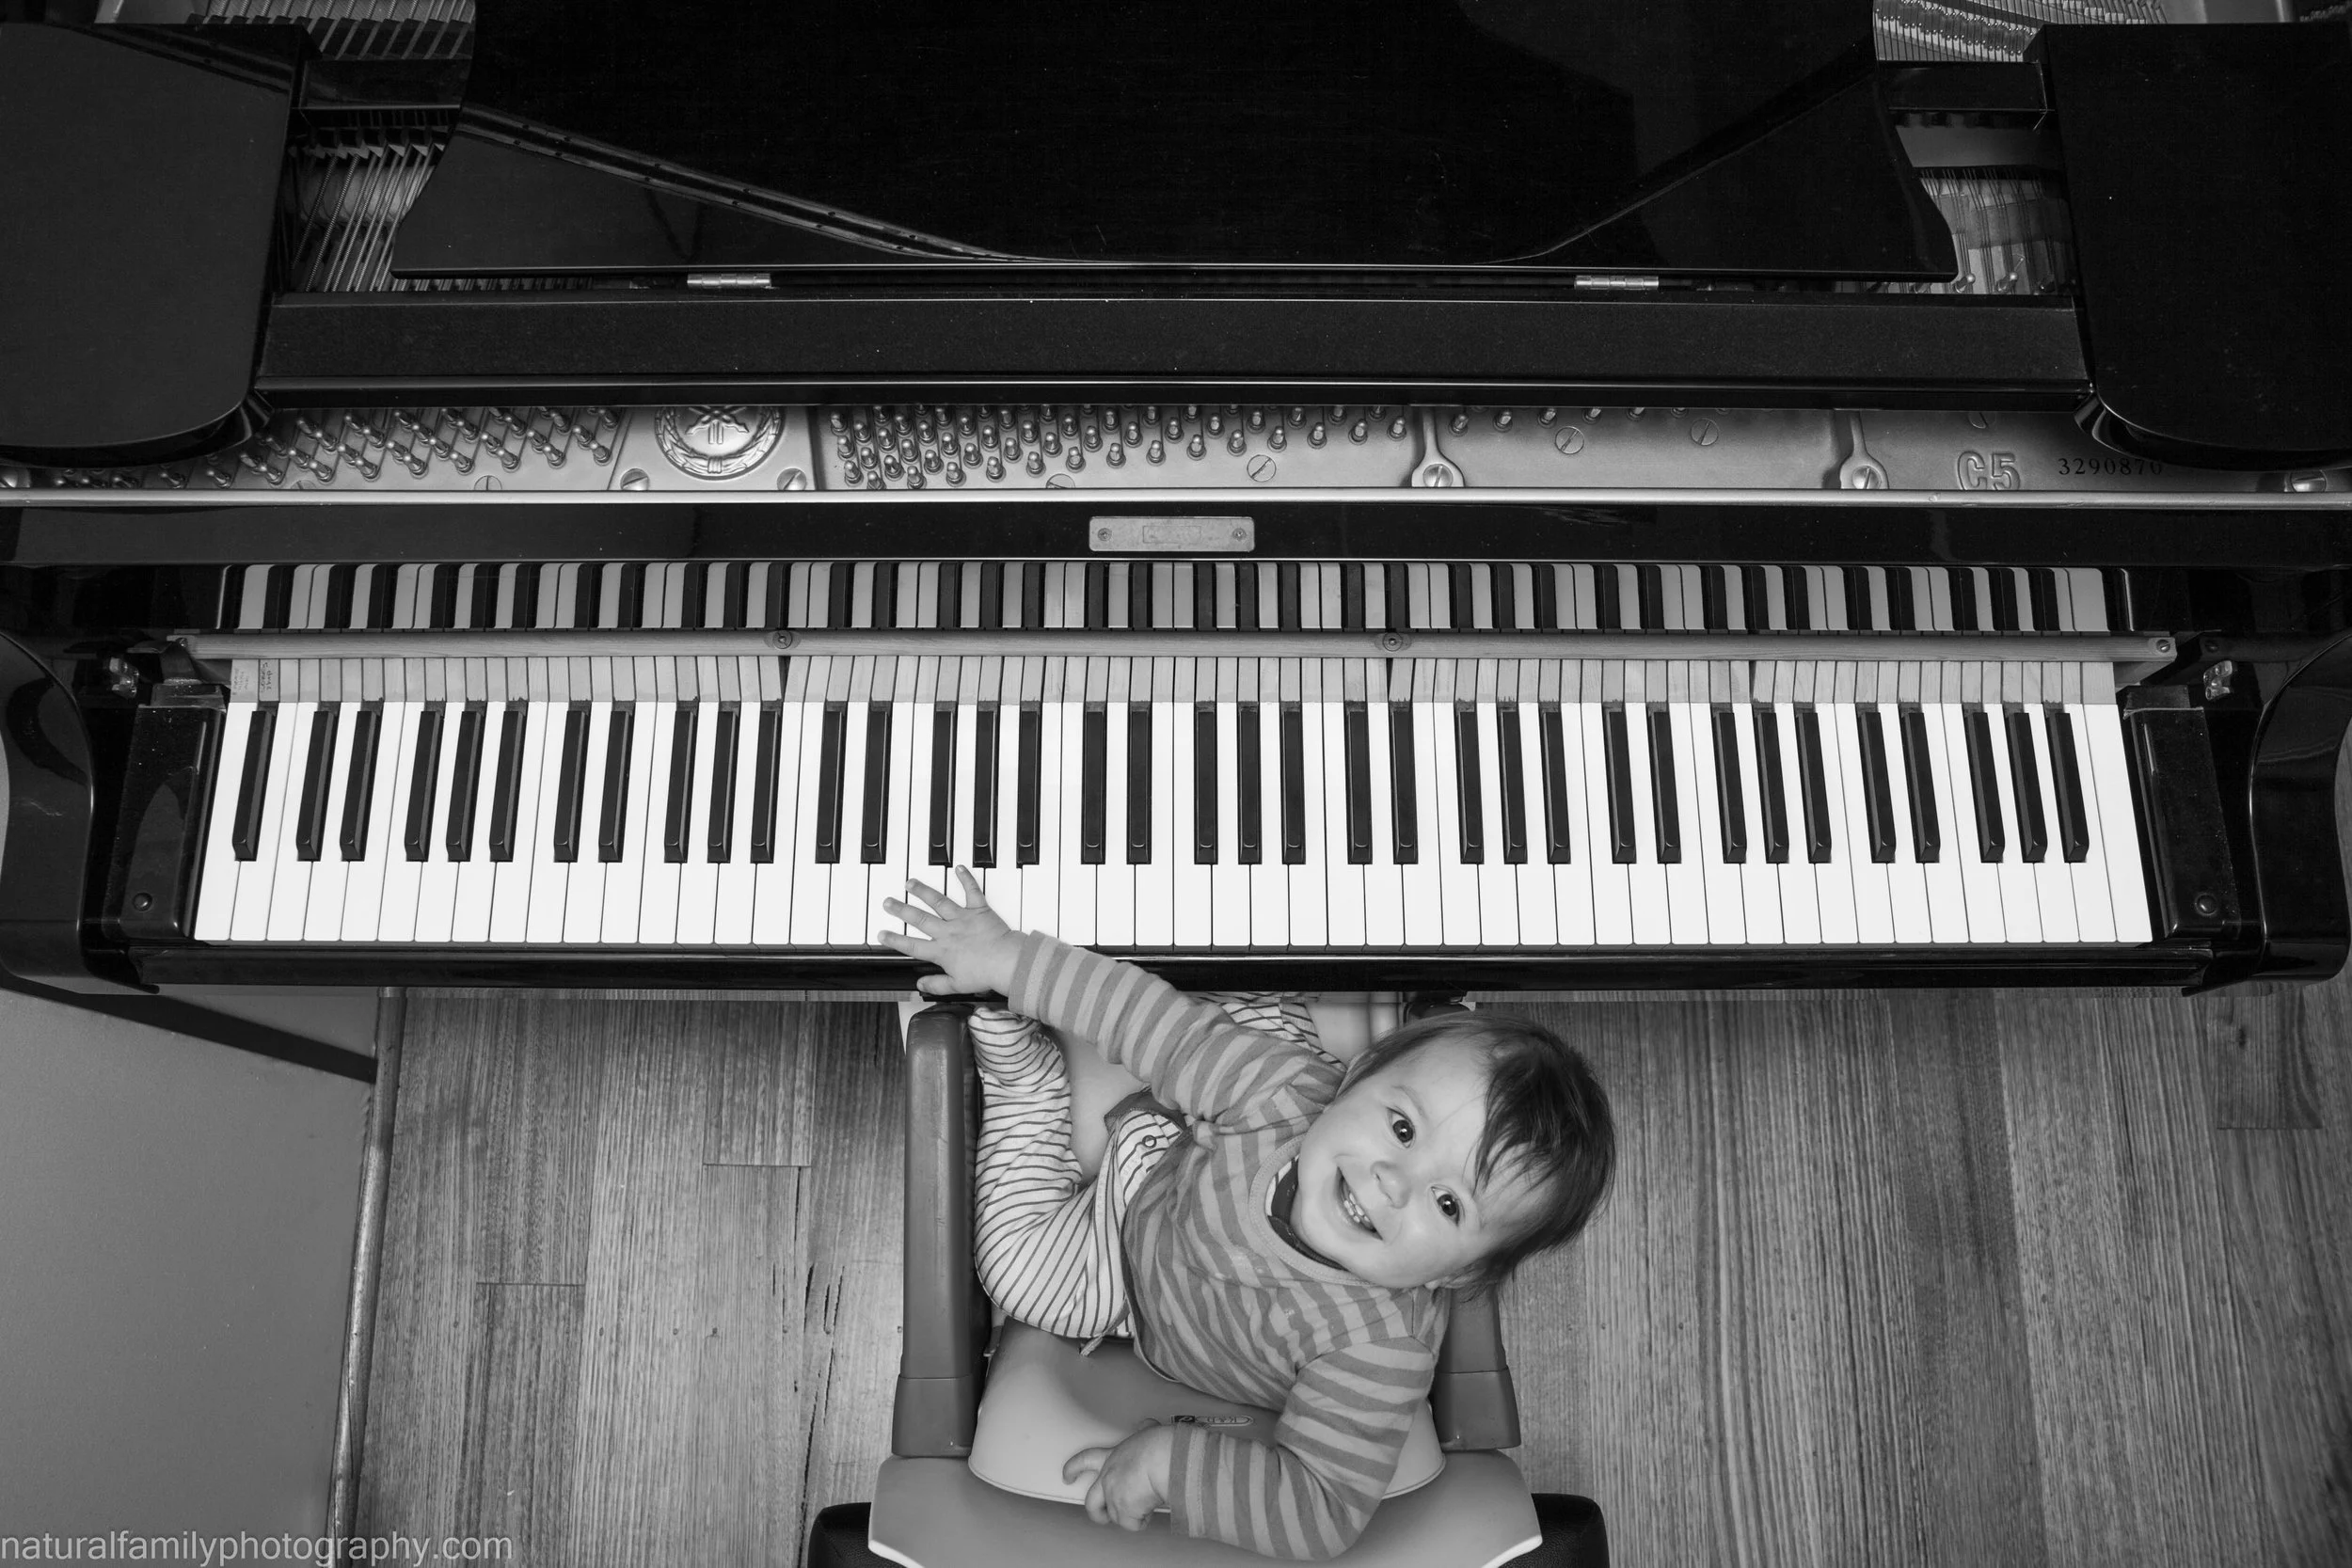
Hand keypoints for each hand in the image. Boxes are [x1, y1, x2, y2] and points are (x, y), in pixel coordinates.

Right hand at [877, 868, 1021, 996]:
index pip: (912, 946)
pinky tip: (958, 868)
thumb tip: (920, 984)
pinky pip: (972, 891)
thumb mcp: (957, 986)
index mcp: (942, 951)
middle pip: (919, 919)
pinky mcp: (979, 910)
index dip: (895, 940)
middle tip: (888, 902)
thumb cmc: (985, 974)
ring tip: (910, 882)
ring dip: (923, 891)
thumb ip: (936, 984)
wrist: (1007, 962)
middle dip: (901, 910)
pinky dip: (966, 878)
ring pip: (938, 901)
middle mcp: (948, 932)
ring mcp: (962, 918)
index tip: (882, 933)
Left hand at [1064, 1419, 1172, 1531]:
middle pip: (1091, 1502)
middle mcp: (1108, 1478)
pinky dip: (1141, 1521)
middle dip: (1095, 1511)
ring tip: (1140, 1511)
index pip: (1084, 1461)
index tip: (1067, 1475)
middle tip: (1099, 1514)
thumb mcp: (1146, 1432)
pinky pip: (1132, 1524)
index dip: (1072, 1468)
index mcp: (1111, 1457)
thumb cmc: (1157, 1446)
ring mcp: (1113, 1497)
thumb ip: (1143, 1431)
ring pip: (1113, 1515)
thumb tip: (1146, 1426)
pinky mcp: (1124, 1512)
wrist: (1163, 1461)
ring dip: (1126, 1516)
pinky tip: (1149, 1513)